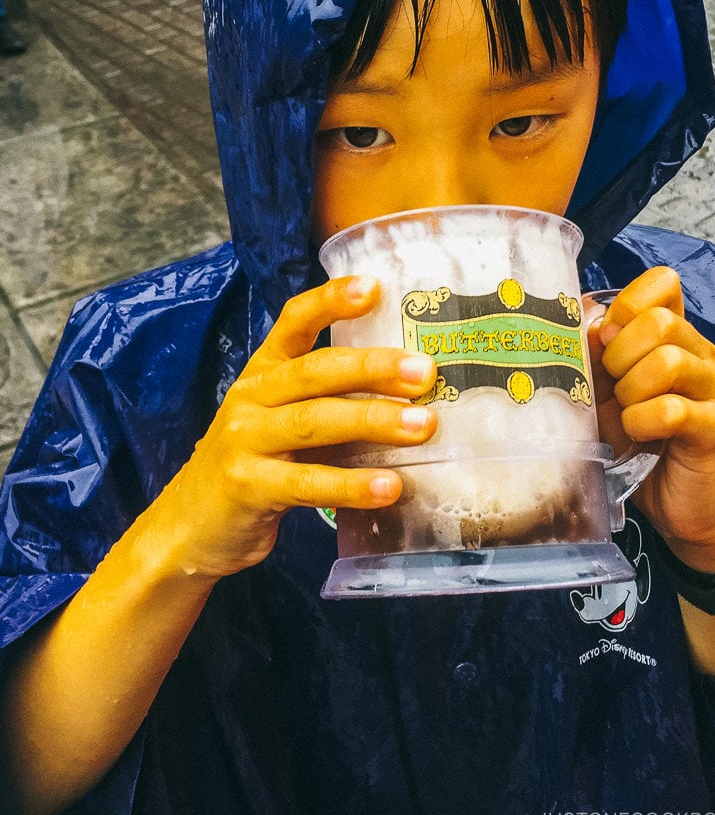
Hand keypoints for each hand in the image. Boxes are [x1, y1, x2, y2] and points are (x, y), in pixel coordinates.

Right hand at [156, 276, 436, 579]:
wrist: (190, 528)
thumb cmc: (257, 465)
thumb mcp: (281, 419)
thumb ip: (329, 400)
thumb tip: (415, 393)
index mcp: (264, 372)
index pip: (294, 321)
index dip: (331, 301)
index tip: (374, 286)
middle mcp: (251, 397)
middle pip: (315, 372)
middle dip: (373, 368)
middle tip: (425, 372)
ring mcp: (244, 441)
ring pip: (314, 422)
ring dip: (373, 421)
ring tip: (423, 426)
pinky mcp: (247, 487)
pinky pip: (307, 482)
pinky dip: (351, 485)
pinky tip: (390, 487)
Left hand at [584, 267, 714, 560]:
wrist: (676, 504)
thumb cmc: (637, 441)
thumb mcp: (605, 392)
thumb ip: (596, 356)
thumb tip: (584, 325)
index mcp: (675, 336)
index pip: (663, 283)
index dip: (626, 305)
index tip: (605, 342)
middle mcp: (700, 353)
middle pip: (659, 321)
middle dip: (620, 356)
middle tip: (614, 389)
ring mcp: (712, 388)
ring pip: (667, 361)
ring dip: (631, 391)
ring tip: (627, 414)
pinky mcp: (714, 426)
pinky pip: (671, 410)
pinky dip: (641, 423)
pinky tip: (638, 435)